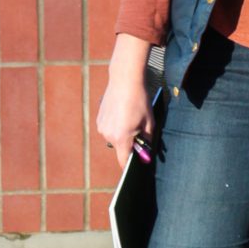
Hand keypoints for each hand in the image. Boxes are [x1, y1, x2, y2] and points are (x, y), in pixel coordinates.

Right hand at [97, 34, 154, 168]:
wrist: (125, 80)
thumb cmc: (139, 101)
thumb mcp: (149, 122)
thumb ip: (147, 140)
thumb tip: (146, 154)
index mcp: (121, 138)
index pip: (123, 160)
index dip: (130, 165)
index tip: (136, 166)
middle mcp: (108, 135)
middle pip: (120, 147)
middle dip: (130, 143)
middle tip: (139, 130)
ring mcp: (102, 127)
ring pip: (114, 137)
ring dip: (122, 133)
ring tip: (131, 117)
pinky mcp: (99, 119)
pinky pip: (109, 128)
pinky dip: (116, 125)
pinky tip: (123, 113)